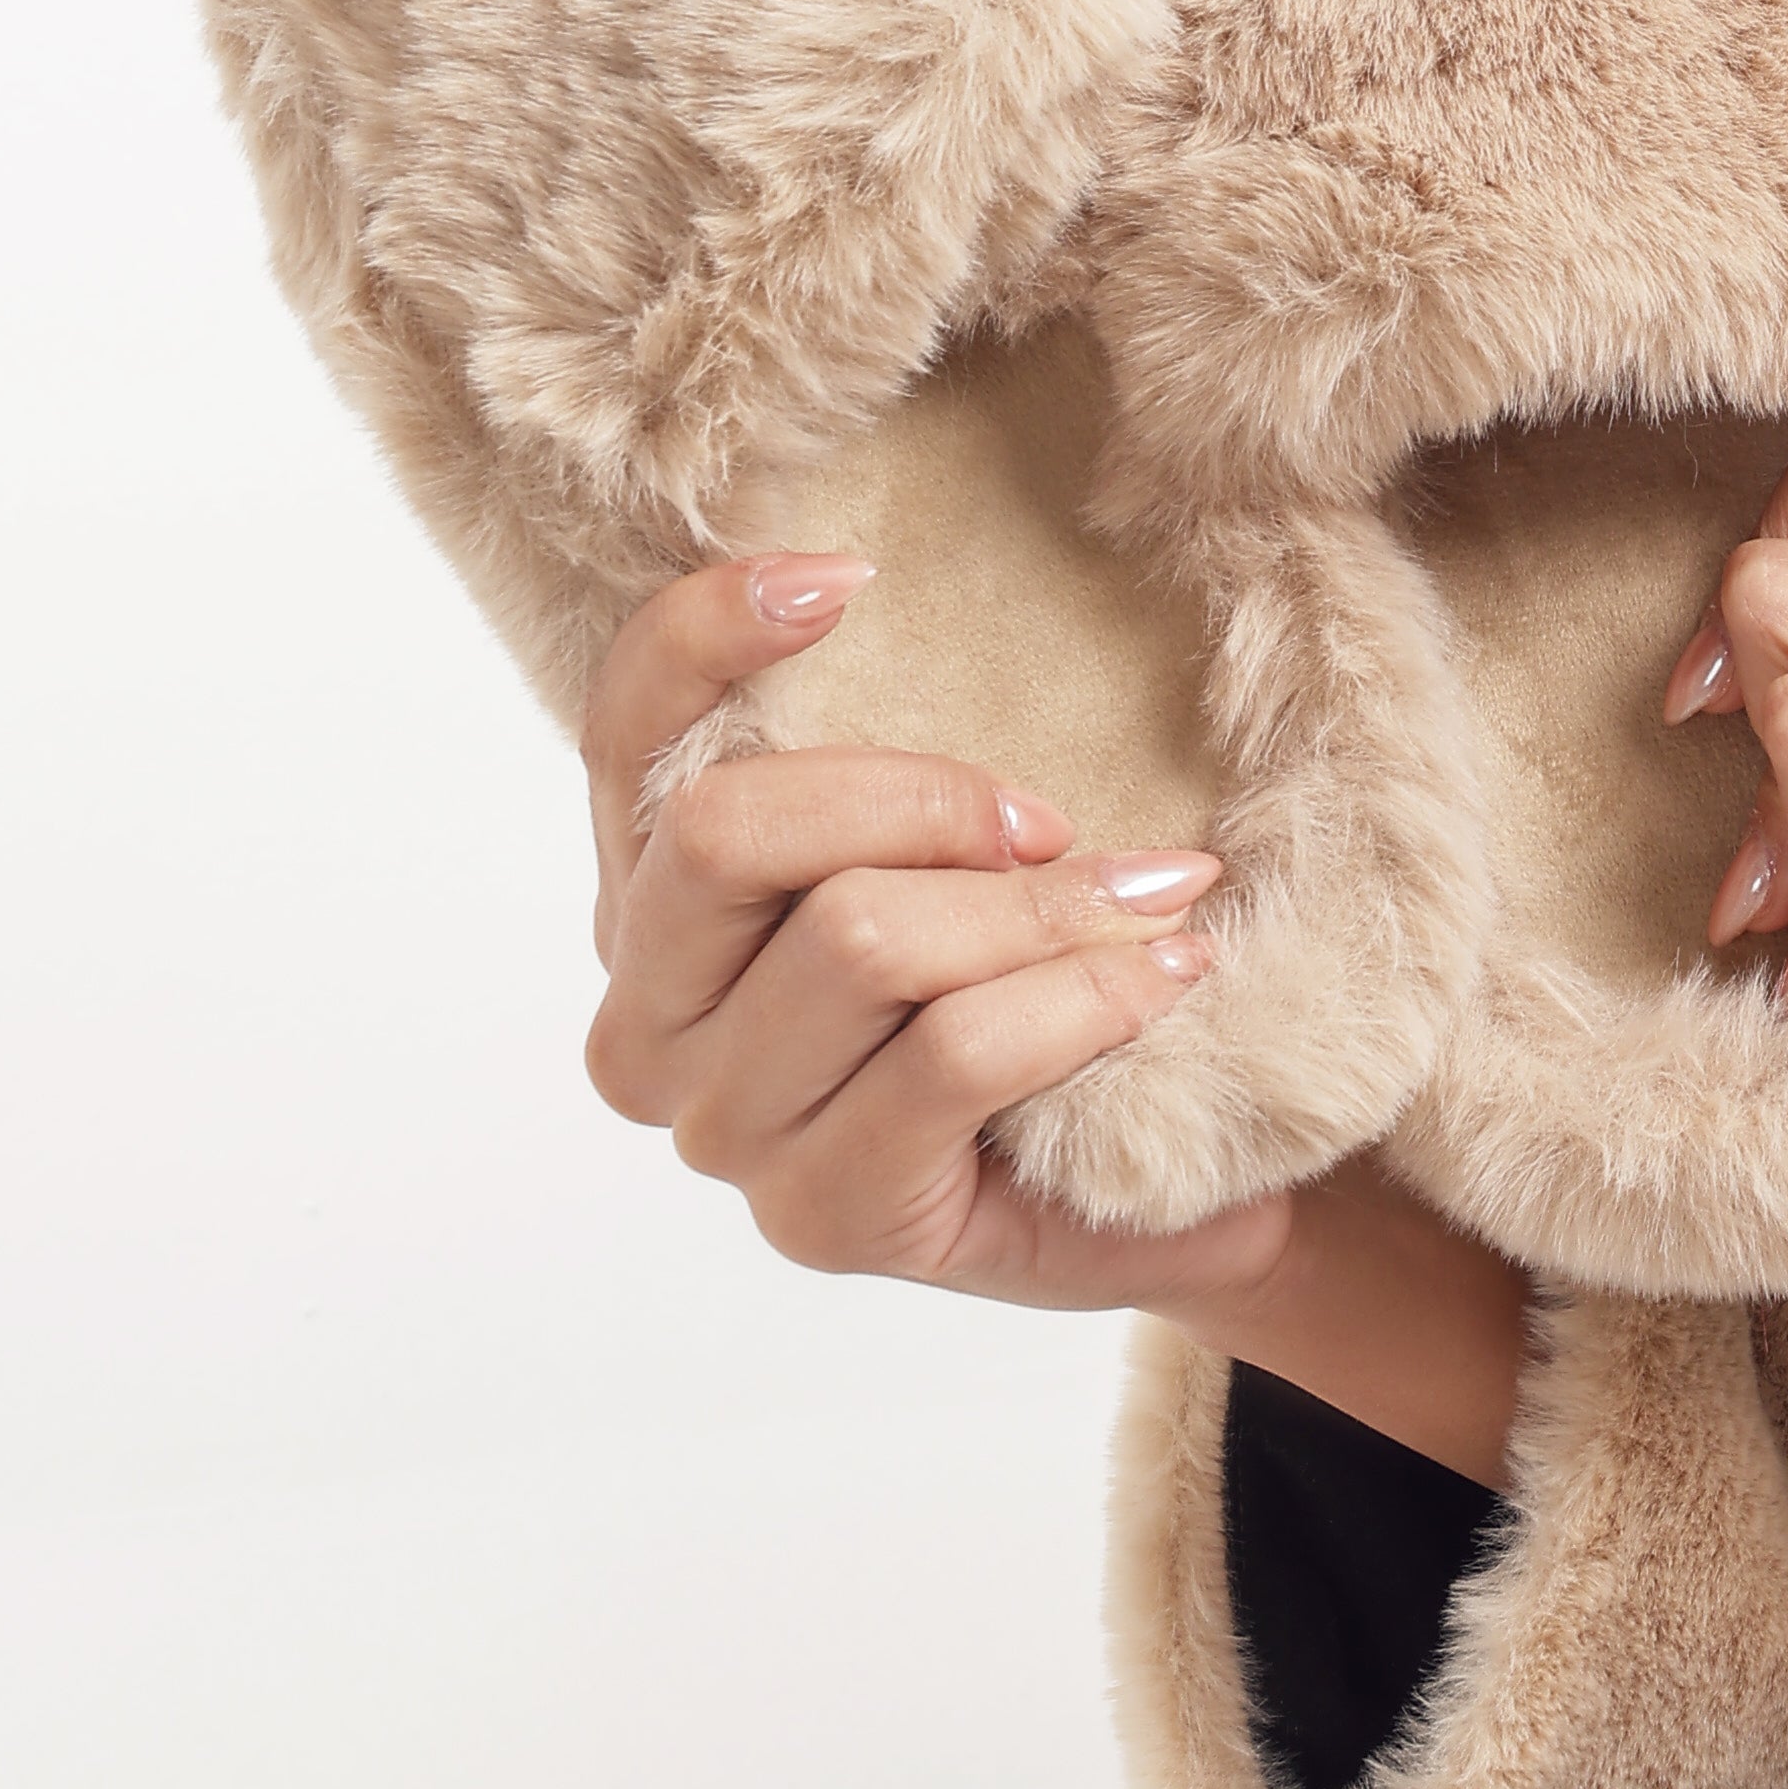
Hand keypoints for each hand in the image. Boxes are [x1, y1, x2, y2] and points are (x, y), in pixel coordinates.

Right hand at [578, 551, 1293, 1332]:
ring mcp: (725, 1127)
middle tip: (1054, 819)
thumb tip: (875, 578)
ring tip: (1156, 899)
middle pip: (726, 830)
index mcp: (652, 901)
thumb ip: (891, 766)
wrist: (1138, 1195)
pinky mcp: (824, 1215)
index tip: (846, 573)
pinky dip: (1082, 997)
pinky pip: (952, 1056)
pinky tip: (1165, 975)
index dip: (703, 634)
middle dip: (919, 797)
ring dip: (1038, 907)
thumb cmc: (1019, 1003)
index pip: (623, 736)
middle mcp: (649, 1017)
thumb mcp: (942, 859)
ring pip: (858, 938)